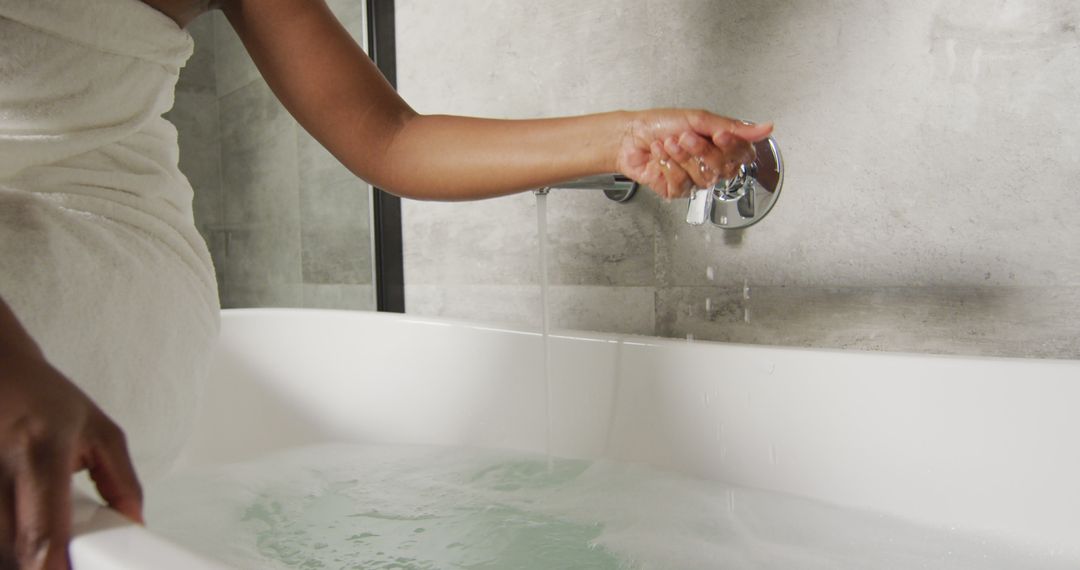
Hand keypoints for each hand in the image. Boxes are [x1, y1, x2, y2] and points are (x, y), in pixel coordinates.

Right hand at [1, 348, 142, 569]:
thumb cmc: (44, 399)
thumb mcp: (99, 431)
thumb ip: (122, 484)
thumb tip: (134, 527)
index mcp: (40, 451)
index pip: (41, 532)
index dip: (53, 568)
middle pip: (10, 551)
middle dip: (37, 565)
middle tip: (60, 560)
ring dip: (15, 554)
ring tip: (39, 537)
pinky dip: (2, 540)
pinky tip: (15, 527)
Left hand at [615, 109, 773, 199]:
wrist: (630, 135)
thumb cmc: (661, 123)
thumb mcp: (698, 119)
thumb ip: (733, 127)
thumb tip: (765, 128)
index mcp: (720, 145)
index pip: (743, 154)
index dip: (732, 147)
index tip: (719, 135)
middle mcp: (710, 163)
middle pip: (723, 168)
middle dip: (701, 151)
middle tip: (685, 136)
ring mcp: (694, 179)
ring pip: (702, 177)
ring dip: (682, 157)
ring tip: (668, 144)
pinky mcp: (677, 190)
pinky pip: (682, 184)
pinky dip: (668, 166)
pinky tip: (660, 156)